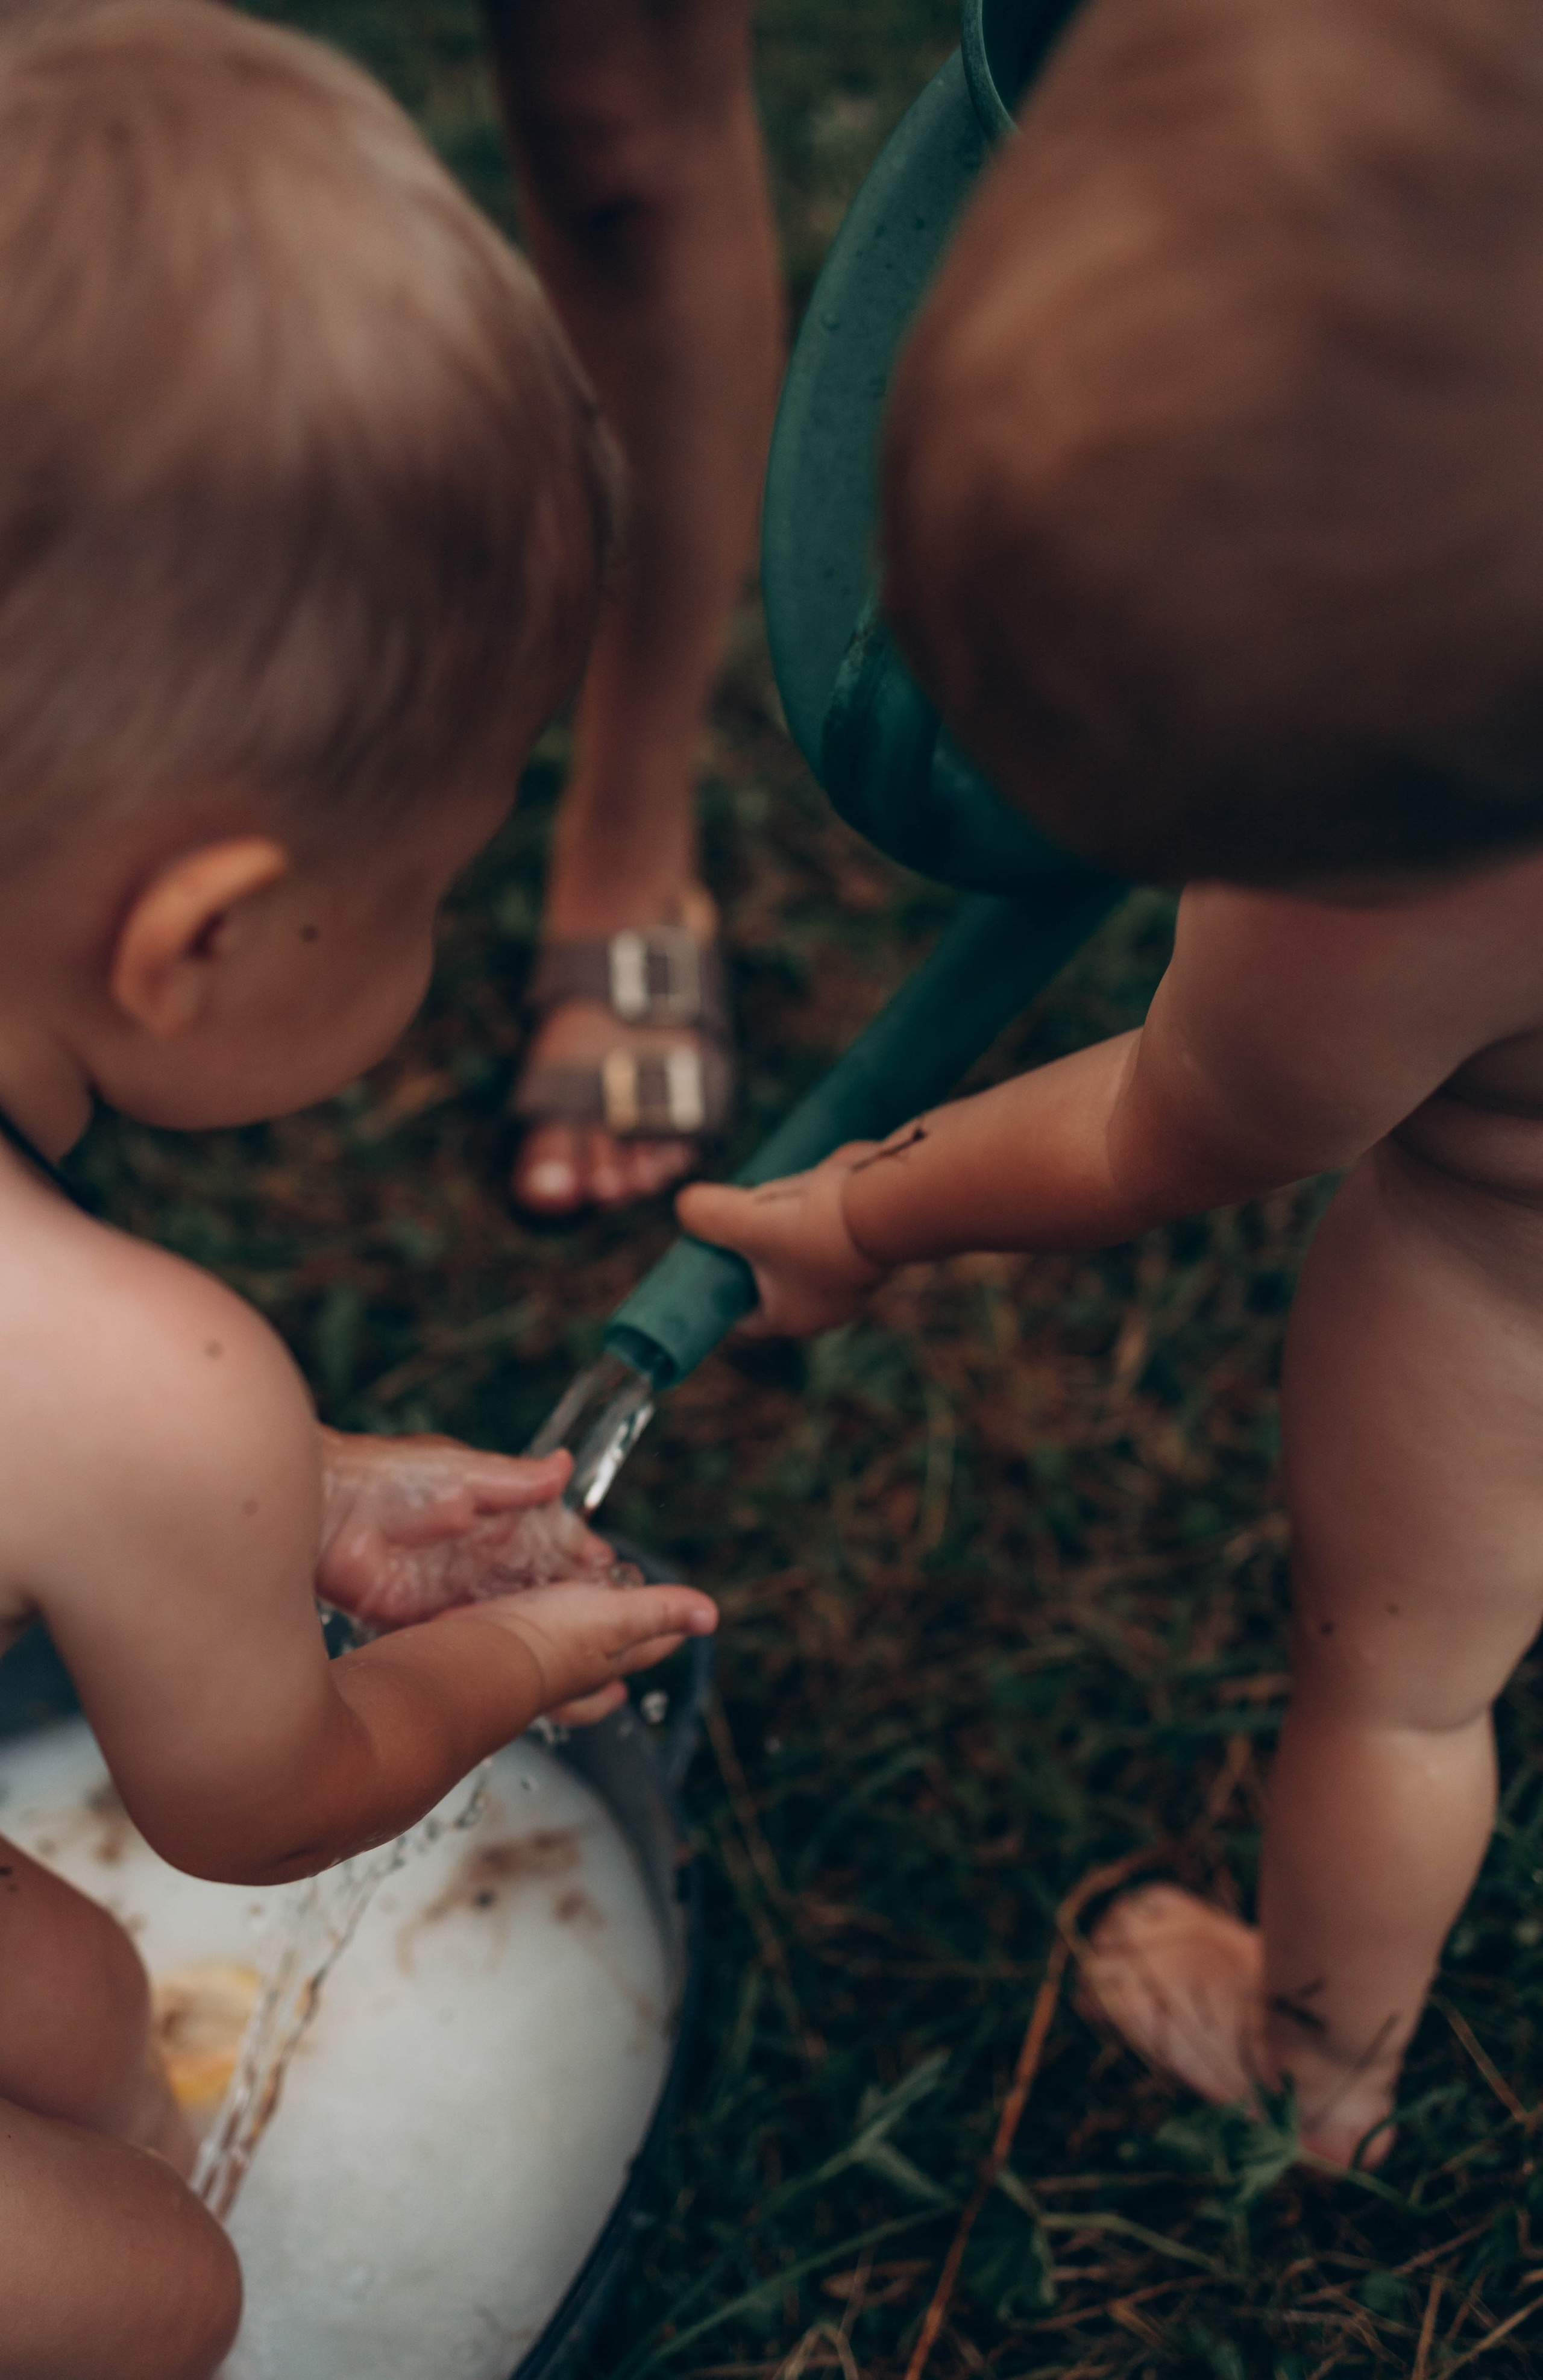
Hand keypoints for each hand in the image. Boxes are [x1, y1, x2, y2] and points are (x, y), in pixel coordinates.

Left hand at [316, 1430, 616, 1631]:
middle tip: (616, 1628)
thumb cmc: (388, 1477)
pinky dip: (496, 1652)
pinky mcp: (428, 1619)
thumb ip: (515, 1480)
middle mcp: (483, 1554)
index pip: (557, 1541)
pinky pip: (471, 1640)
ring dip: (542, 1633)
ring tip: (582, 1658)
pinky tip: (520, 1670)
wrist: (325, 1511)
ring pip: (513, 1616)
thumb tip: (564, 1467)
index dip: (587, 1561)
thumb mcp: (461, 1472)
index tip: (618, 1578)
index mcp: (499, 1514)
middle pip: (542, 1585)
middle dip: (575, 1604)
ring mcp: (457, 1589)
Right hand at [475, 1573, 716, 1727]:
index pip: (648, 1648)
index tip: (683, 1630)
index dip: (667, 1636)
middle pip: (608, 1669)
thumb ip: (660, 1611)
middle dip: (622, 1661)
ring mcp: (537, 1671)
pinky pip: (521, 1654)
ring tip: (581, 1656)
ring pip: (567, 1669)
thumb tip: (711, 1616)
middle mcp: (575, 1672)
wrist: (479, 1660)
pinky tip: (514, 1634)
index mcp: (609, 1659)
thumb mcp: (617, 1616)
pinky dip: (524, 1647)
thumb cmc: (551, 1640)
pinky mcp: (501, 1659)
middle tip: (630, 1664)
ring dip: (578, 1665)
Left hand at [677, 1143, 889, 1335]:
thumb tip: (684, 1206)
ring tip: (762, 1200)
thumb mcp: (742, 1220)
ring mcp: (848, 1275)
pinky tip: (798, 1189)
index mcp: (792, 1318)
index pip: (743, 1319)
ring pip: (796, 1255)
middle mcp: (824, 1305)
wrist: (886, 1204)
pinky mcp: (864, 1246)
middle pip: (768, 1284)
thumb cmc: (815, 1228)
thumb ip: (705, 1215)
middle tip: (727, 1226)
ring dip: (779, 1230)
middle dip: (747, 1255)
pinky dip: (809, 1214)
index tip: (704, 1267)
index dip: (719, 1296)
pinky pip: (825, 1233)